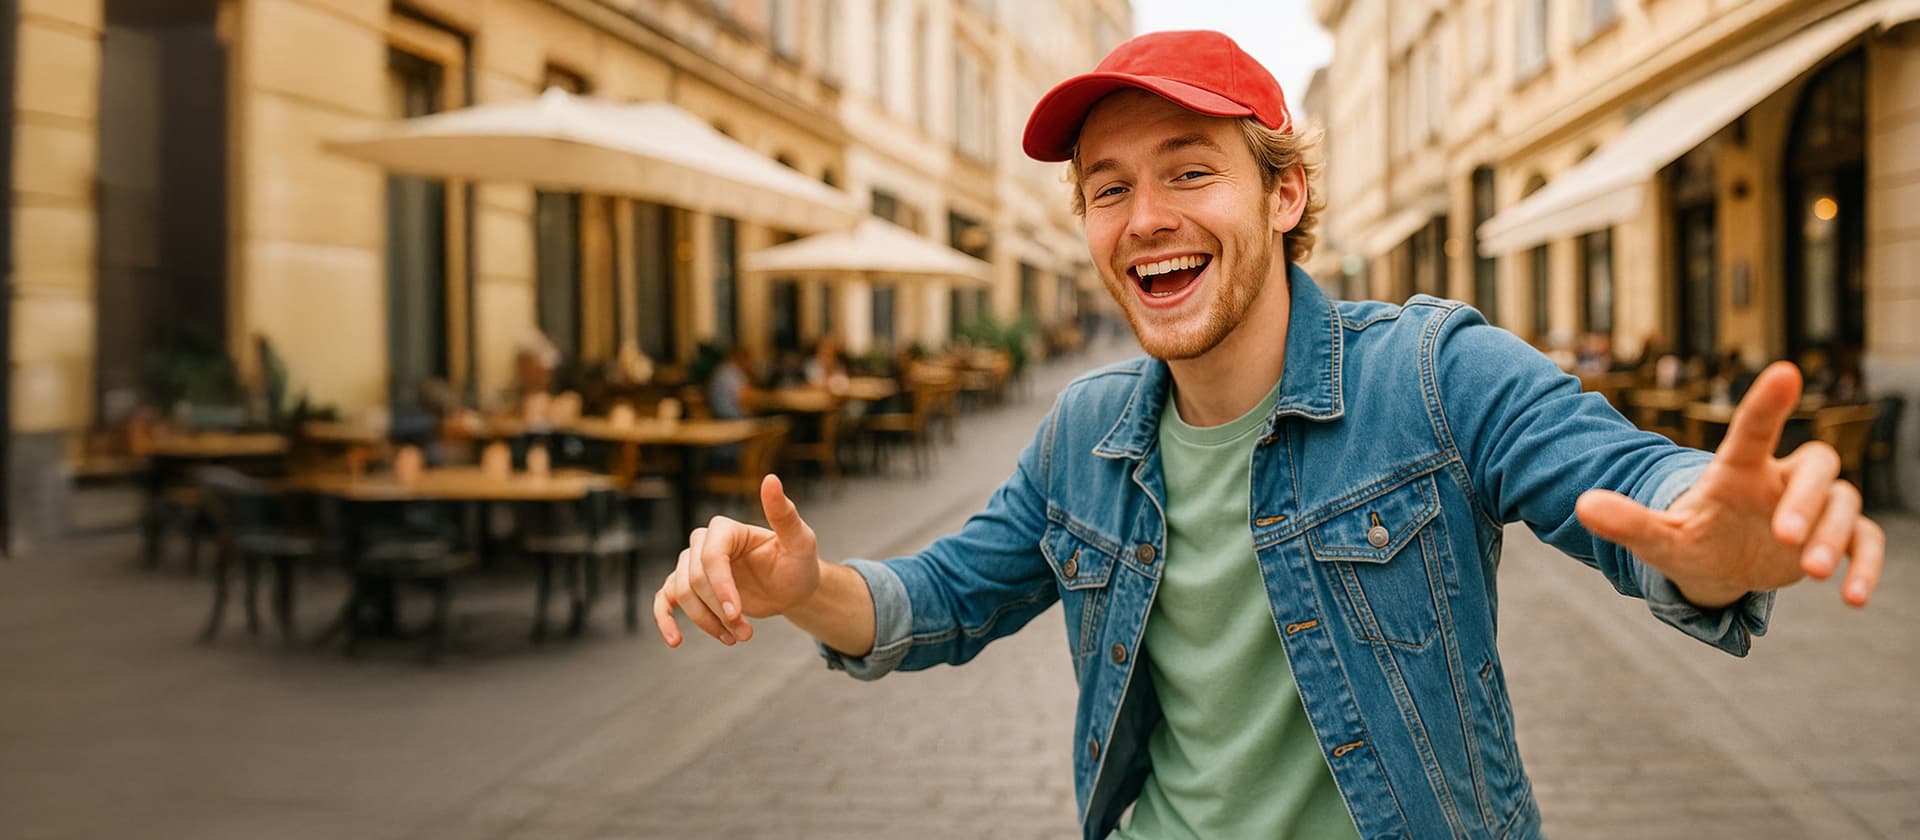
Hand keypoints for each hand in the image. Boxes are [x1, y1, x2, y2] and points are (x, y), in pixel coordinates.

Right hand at [653, 474, 822, 646]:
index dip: (720, 586)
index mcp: (726, 529)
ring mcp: (694, 566)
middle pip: (694, 578)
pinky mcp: (690, 587)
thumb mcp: (800, 541)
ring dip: (705, 622)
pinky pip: (664, 600)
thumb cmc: (798, 562)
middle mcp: (705, 543)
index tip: (737, 612)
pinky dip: (665, 620)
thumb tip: (770, 478)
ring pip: (681, 593)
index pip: (710, 556)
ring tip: (735, 638)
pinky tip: (676, 640)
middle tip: (745, 633)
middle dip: (718, 610)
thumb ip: (784, 514)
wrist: (793, 588)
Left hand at [1576, 362, 1883, 608]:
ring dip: (1832, 535)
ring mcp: (1815, 507)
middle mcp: (1782, 479)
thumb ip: (1627, 521)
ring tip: (1811, 574)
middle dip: (1807, 499)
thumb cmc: (1690, 538)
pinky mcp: (1836, 537)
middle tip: (1783, 538)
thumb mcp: (1659, 537)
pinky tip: (1852, 597)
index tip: (1785, 371)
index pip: (1754, 430)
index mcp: (1738, 470)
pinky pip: (1865, 540)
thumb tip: (1581, 505)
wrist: (1718, 566)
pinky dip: (1865, 564)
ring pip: (1845, 503)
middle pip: (1818, 464)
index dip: (1768, 402)